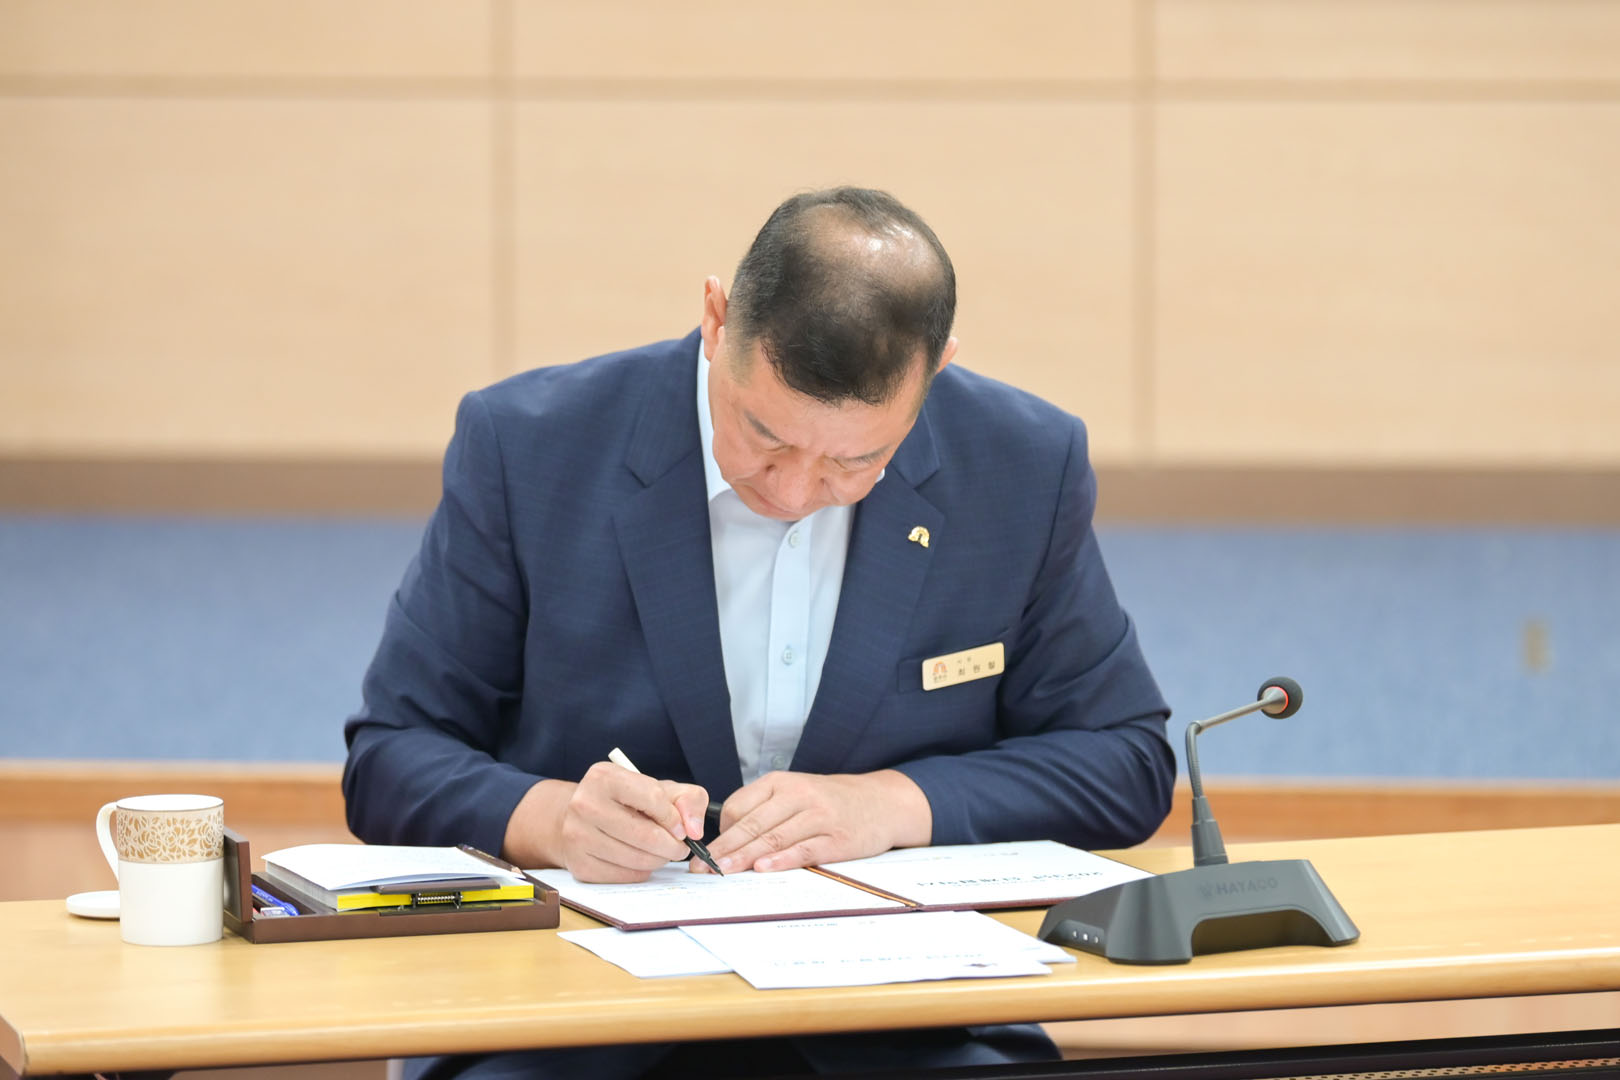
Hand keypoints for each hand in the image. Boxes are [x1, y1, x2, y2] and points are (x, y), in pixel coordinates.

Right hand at [503, 765, 708, 882]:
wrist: (583, 816)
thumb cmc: (628, 801)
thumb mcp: (660, 788)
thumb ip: (688, 800)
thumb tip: (694, 831)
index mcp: (605, 777)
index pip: (652, 798)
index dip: (674, 818)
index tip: (681, 829)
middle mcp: (585, 804)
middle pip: (646, 836)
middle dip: (672, 846)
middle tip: (679, 848)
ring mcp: (578, 836)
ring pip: (637, 860)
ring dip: (659, 860)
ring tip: (661, 852)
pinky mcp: (579, 864)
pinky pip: (625, 876)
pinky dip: (641, 872)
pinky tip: (640, 860)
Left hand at [702, 769, 931, 873]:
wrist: (881, 801)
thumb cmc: (831, 801)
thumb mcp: (796, 791)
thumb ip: (765, 809)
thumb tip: (727, 839)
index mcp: (781, 782)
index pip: (740, 806)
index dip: (720, 831)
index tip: (703, 852)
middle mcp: (798, 795)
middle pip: (753, 824)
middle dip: (723, 848)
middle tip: (701, 867)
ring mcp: (819, 816)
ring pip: (773, 837)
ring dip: (745, 857)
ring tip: (723, 871)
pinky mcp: (837, 839)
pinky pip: (804, 850)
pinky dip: (782, 860)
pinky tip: (763, 869)